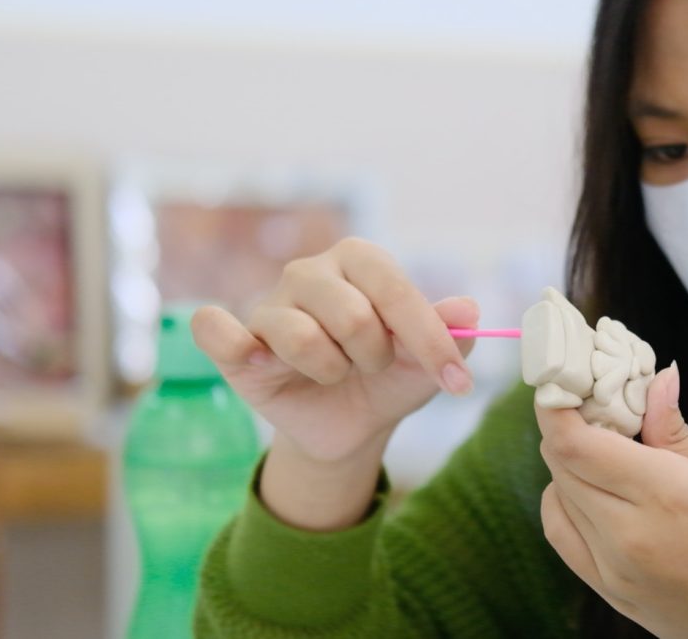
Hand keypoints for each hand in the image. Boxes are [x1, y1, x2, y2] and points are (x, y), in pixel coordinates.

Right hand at [191, 237, 478, 465]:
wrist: (351, 425)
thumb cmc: (390, 378)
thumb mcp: (427, 363)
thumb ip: (450, 335)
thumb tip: (469, 311)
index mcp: (362, 261)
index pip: (397, 291)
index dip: (430, 340)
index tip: (458, 382)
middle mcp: (311, 272)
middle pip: (354, 317)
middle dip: (375, 359)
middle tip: (371, 366)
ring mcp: (270, 305)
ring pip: (306, 339)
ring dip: (334, 373)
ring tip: (335, 373)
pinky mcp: (236, 344)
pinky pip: (218, 331)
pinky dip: (238, 347)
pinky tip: (263, 363)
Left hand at [535, 363, 687, 638]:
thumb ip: (678, 430)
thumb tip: (655, 379)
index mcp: (665, 495)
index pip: (573, 442)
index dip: (555, 403)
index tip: (560, 376)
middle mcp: (629, 536)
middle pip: (560, 464)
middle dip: (567, 424)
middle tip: (593, 401)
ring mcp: (615, 573)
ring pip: (555, 498)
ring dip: (567, 463)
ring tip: (605, 447)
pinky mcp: (614, 596)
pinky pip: (563, 537)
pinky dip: (565, 503)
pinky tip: (596, 489)